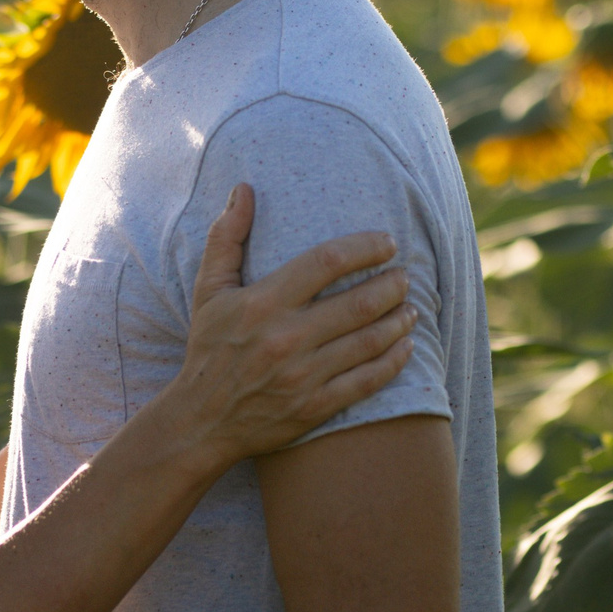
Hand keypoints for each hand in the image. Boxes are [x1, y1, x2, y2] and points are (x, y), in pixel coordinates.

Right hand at [172, 183, 415, 470]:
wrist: (201, 421)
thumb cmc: (208, 349)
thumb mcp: (208, 290)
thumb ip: (226, 238)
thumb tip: (245, 189)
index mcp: (262, 303)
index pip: (326, 262)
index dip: (365, 248)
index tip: (387, 243)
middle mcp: (285, 338)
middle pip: (359, 303)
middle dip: (392, 284)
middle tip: (405, 275)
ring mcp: (302, 376)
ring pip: (369, 341)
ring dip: (400, 320)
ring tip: (411, 307)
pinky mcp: (315, 407)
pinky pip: (367, 381)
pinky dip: (394, 361)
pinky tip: (406, 346)